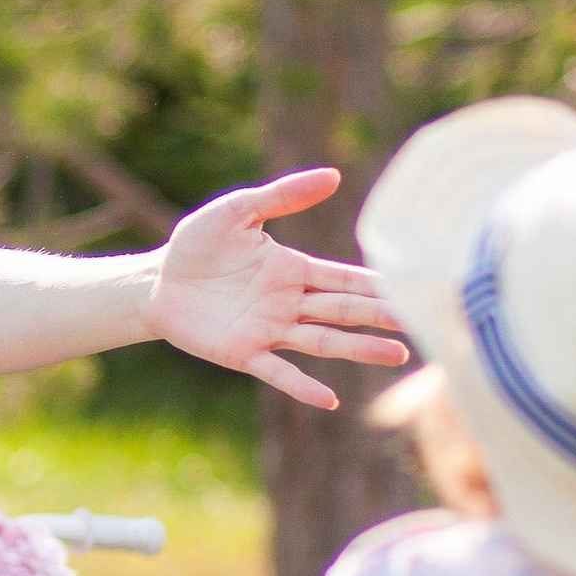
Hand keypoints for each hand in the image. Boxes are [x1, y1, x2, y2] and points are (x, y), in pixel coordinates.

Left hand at [148, 167, 407, 410]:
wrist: (155, 282)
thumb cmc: (196, 245)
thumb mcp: (237, 211)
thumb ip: (282, 197)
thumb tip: (334, 176)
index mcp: (293, 270)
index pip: (345, 277)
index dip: (377, 283)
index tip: (414, 287)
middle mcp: (289, 303)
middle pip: (343, 310)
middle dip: (380, 315)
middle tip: (420, 321)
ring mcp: (269, 331)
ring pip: (323, 341)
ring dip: (358, 349)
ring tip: (396, 354)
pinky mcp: (244, 353)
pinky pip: (278, 372)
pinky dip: (302, 386)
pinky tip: (328, 400)